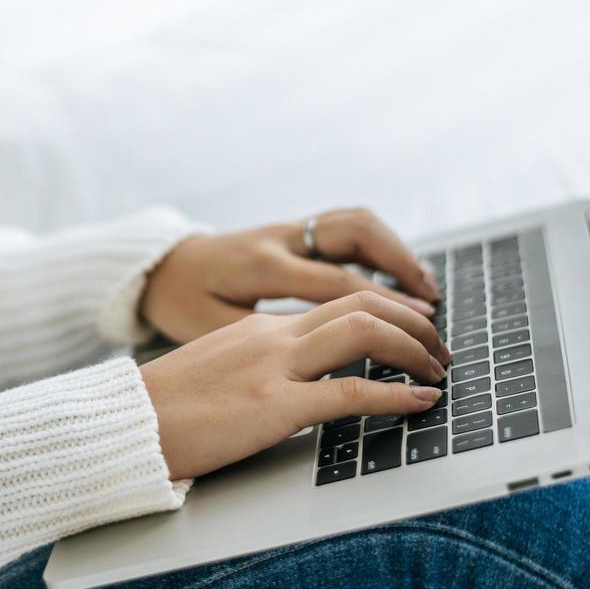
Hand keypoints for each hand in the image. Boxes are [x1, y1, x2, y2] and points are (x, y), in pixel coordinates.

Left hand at [140, 207, 440, 343]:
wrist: (156, 267)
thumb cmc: (180, 305)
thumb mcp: (211, 329)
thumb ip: (263, 340)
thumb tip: (319, 363)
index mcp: (261, 267)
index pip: (339, 285)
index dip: (385, 311)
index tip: (420, 333)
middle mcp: (279, 240)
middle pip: (356, 240)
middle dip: (402, 273)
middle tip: (433, 316)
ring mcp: (287, 230)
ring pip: (355, 224)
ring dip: (396, 252)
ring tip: (426, 291)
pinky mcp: (291, 232)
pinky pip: (344, 228)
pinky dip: (378, 246)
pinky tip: (396, 274)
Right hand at [140, 291, 450, 478]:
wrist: (122, 426)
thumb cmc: (166, 411)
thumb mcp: (221, 373)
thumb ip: (262, 369)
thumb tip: (303, 387)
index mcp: (260, 327)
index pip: (338, 302)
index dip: (387, 313)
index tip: (413, 333)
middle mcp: (272, 335)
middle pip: (361, 303)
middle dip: (412, 321)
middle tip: (440, 346)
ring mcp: (274, 367)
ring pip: (363, 332)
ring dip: (413, 348)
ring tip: (438, 370)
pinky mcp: (274, 407)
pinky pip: (349, 392)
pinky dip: (395, 394)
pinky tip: (420, 402)